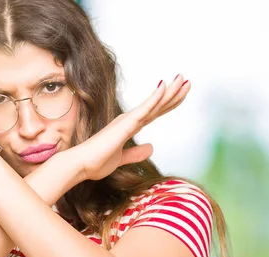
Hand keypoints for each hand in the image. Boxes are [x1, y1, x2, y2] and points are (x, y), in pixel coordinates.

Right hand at [65, 75, 190, 180]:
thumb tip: (151, 147)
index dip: (168, 103)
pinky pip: (144, 109)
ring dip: (169, 91)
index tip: (181, 94)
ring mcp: (127, 121)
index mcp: (129, 127)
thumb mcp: (122, 159)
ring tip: (183, 79)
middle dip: (174, 93)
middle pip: (157, 105)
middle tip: (188, 81)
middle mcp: (129, 120)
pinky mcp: (124, 125)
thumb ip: (136, 153)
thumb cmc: (96, 162)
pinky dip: (155, 98)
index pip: (154, 113)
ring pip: (154, 104)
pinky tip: (165, 86)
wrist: (81, 165)